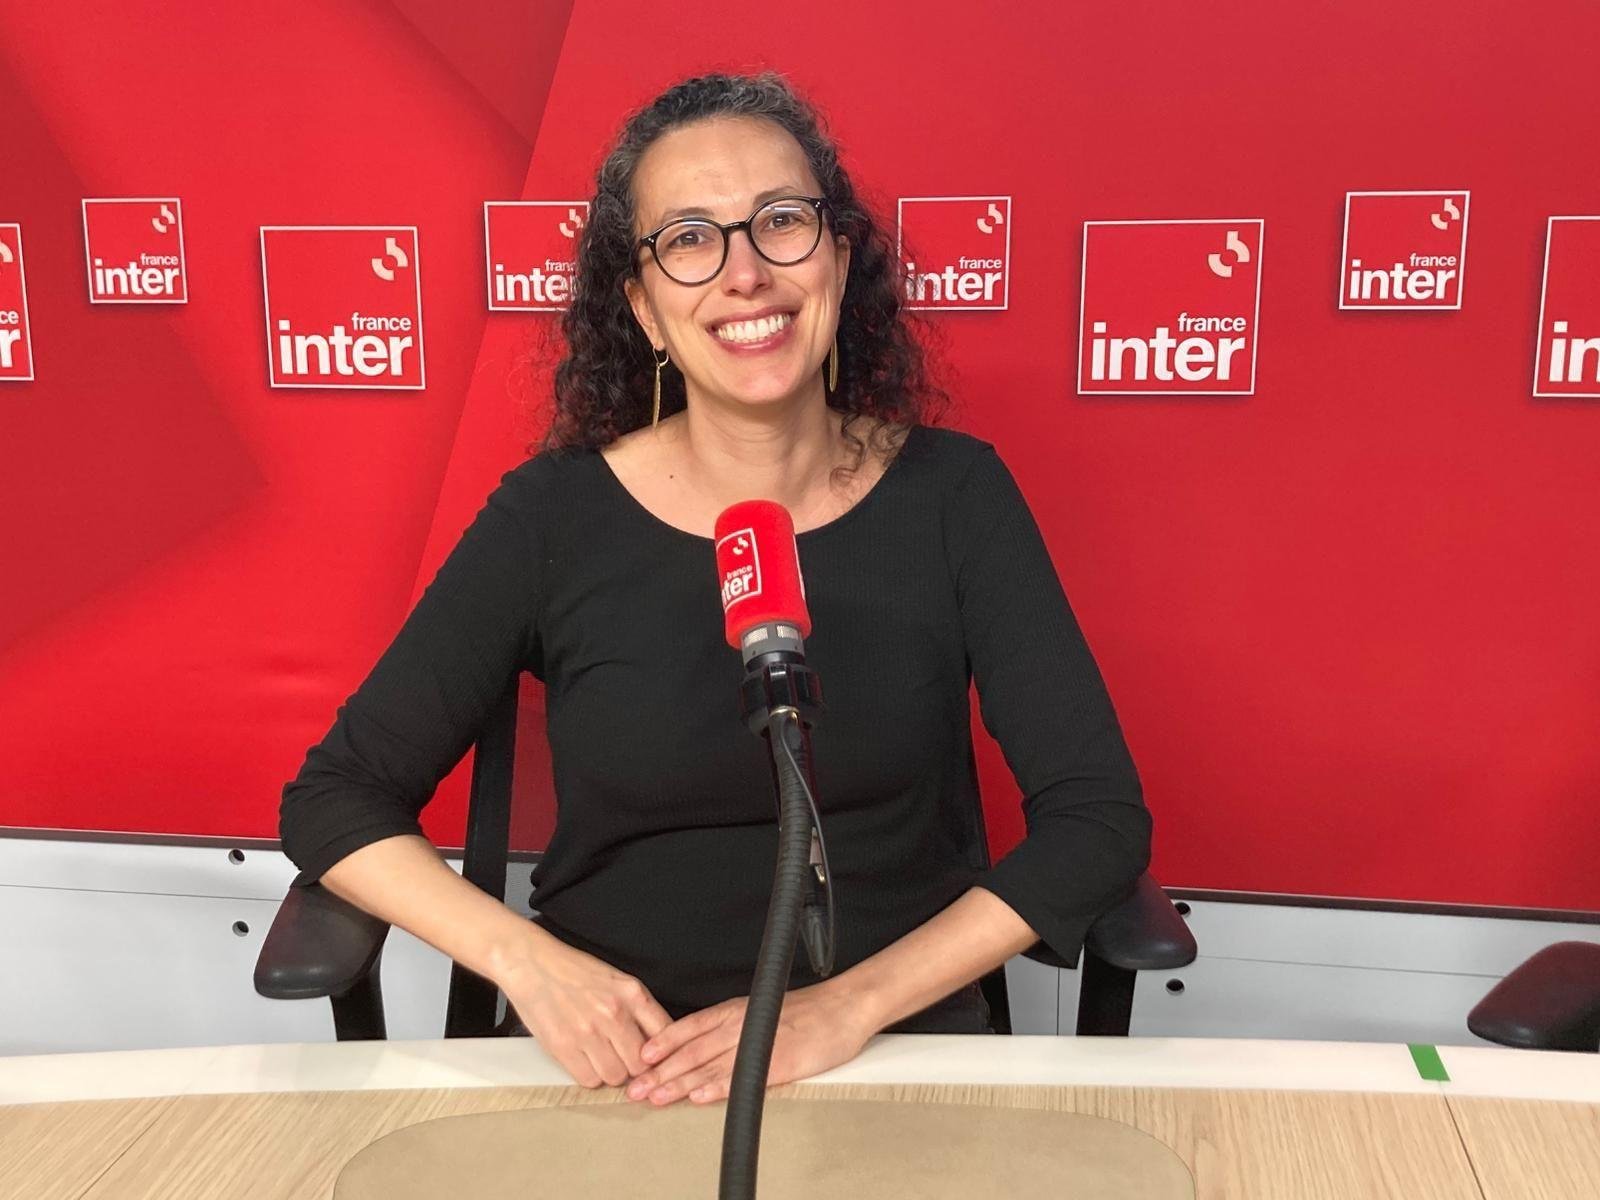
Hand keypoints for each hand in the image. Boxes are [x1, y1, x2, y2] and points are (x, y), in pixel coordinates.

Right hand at [496, 936, 671, 1088]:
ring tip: (600, 1057)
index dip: (664, 1053)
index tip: (658, 1060)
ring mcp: (588, 1031)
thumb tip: (659, 1043)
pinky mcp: (563, 1046)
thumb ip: (640, 1010)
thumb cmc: (573, 971)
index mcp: (632, 993)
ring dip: (611, 1072)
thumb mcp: (617, 980)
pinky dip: (588, 1075)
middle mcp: (614, 1012)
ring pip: (616, 1077)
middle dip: (634, 1067)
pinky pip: (589, 1080)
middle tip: (624, 1060)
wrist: (532, 963)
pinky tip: (583, 1059)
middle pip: (641, 1065)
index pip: (665, 1035)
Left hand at [623, 982, 874, 1105]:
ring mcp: (759, 1043)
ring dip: (680, 1082)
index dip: (664, 1043)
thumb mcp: (762, 1012)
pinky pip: (743, 1077)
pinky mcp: (779, 1062)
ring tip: (656, 1096)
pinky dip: (720, 1087)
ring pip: (710, 1064)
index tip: (641, 1058)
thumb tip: (708, 1047)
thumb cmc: (808, 1012)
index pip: (691, 1027)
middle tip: (636, 1087)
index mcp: (736, 1012)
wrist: (845, 1006)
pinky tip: (701, 1097)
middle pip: (693, 1049)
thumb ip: (734, 1028)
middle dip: (661, 1070)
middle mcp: (741, 1025)